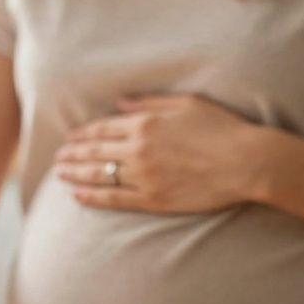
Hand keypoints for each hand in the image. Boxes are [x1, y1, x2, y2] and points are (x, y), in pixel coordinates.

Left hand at [55, 95, 266, 212]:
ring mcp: (144, 176)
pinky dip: (92, 197)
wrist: (246, 162)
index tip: (69, 138)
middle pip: (94, 151)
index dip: (81, 134)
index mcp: (144, 123)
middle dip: (72, 154)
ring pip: (98, 175)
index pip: (102, 128)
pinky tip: (77, 196)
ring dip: (75, 174)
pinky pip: (114, 199)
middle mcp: (138, 149)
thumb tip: (119, 103)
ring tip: (60, 174)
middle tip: (57, 158)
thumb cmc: (221, 128)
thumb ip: (148, 103)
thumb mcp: (185, 104)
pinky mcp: (153, 199)